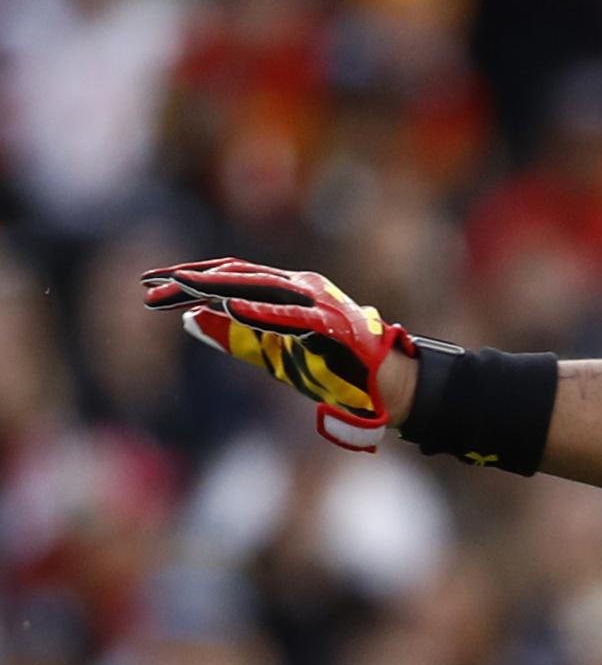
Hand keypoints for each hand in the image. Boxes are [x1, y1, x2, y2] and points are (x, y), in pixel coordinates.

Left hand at [141, 258, 417, 451]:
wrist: (389, 387)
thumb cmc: (336, 370)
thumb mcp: (273, 353)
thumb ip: (234, 337)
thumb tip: (190, 319)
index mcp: (288, 291)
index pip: (230, 278)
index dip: (189, 281)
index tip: (151, 289)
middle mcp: (302, 287)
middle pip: (236, 277)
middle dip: (191, 280)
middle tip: (148, 285)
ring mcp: (319, 303)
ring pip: (260, 288)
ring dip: (216, 287)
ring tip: (177, 286)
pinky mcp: (332, 326)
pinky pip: (291, 317)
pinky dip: (260, 313)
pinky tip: (227, 310)